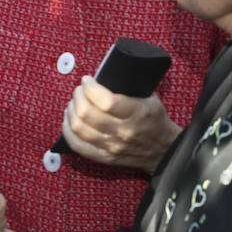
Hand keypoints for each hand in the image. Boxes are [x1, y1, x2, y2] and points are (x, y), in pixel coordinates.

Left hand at [62, 76, 180, 173]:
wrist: (163, 149)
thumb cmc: (154, 119)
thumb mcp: (149, 97)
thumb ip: (130, 85)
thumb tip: (104, 73)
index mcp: (136, 113)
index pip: (106, 101)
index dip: (91, 88)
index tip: (87, 80)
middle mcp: (123, 132)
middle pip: (87, 114)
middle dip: (78, 96)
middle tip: (79, 90)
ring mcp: (112, 147)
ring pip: (79, 129)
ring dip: (71, 111)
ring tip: (73, 103)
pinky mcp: (104, 157)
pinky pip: (77, 145)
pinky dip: (68, 130)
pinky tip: (69, 120)